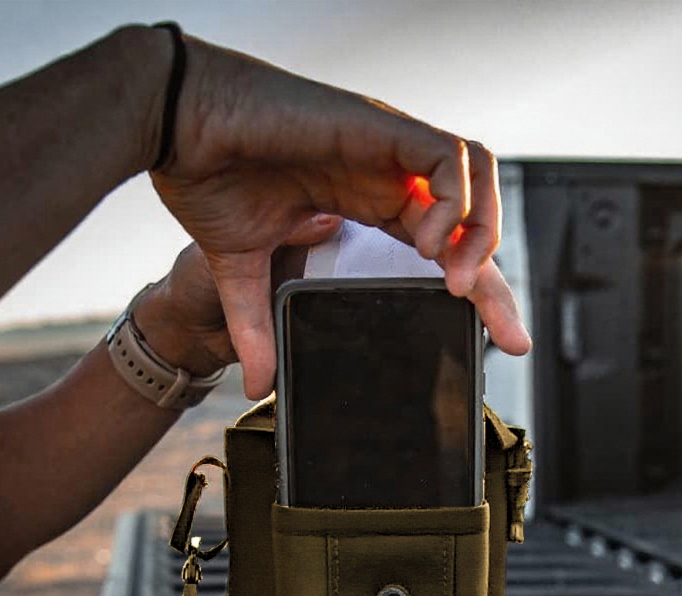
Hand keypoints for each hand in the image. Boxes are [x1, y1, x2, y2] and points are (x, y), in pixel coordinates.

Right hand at [150, 36, 530, 397]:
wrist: (172, 127)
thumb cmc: (208, 178)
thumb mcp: (243, 271)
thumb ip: (258, 326)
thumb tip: (258, 385)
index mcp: (370, 202)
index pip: (444, 249)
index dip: (478, 292)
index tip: (500, 340)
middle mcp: (389, 174)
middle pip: (472, 223)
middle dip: (498, 283)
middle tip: (509, 337)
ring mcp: (389, 147)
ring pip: (477, 179)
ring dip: (481, 235)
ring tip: (456, 282)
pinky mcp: (381, 125)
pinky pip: (450, 156)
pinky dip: (454, 201)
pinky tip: (428, 241)